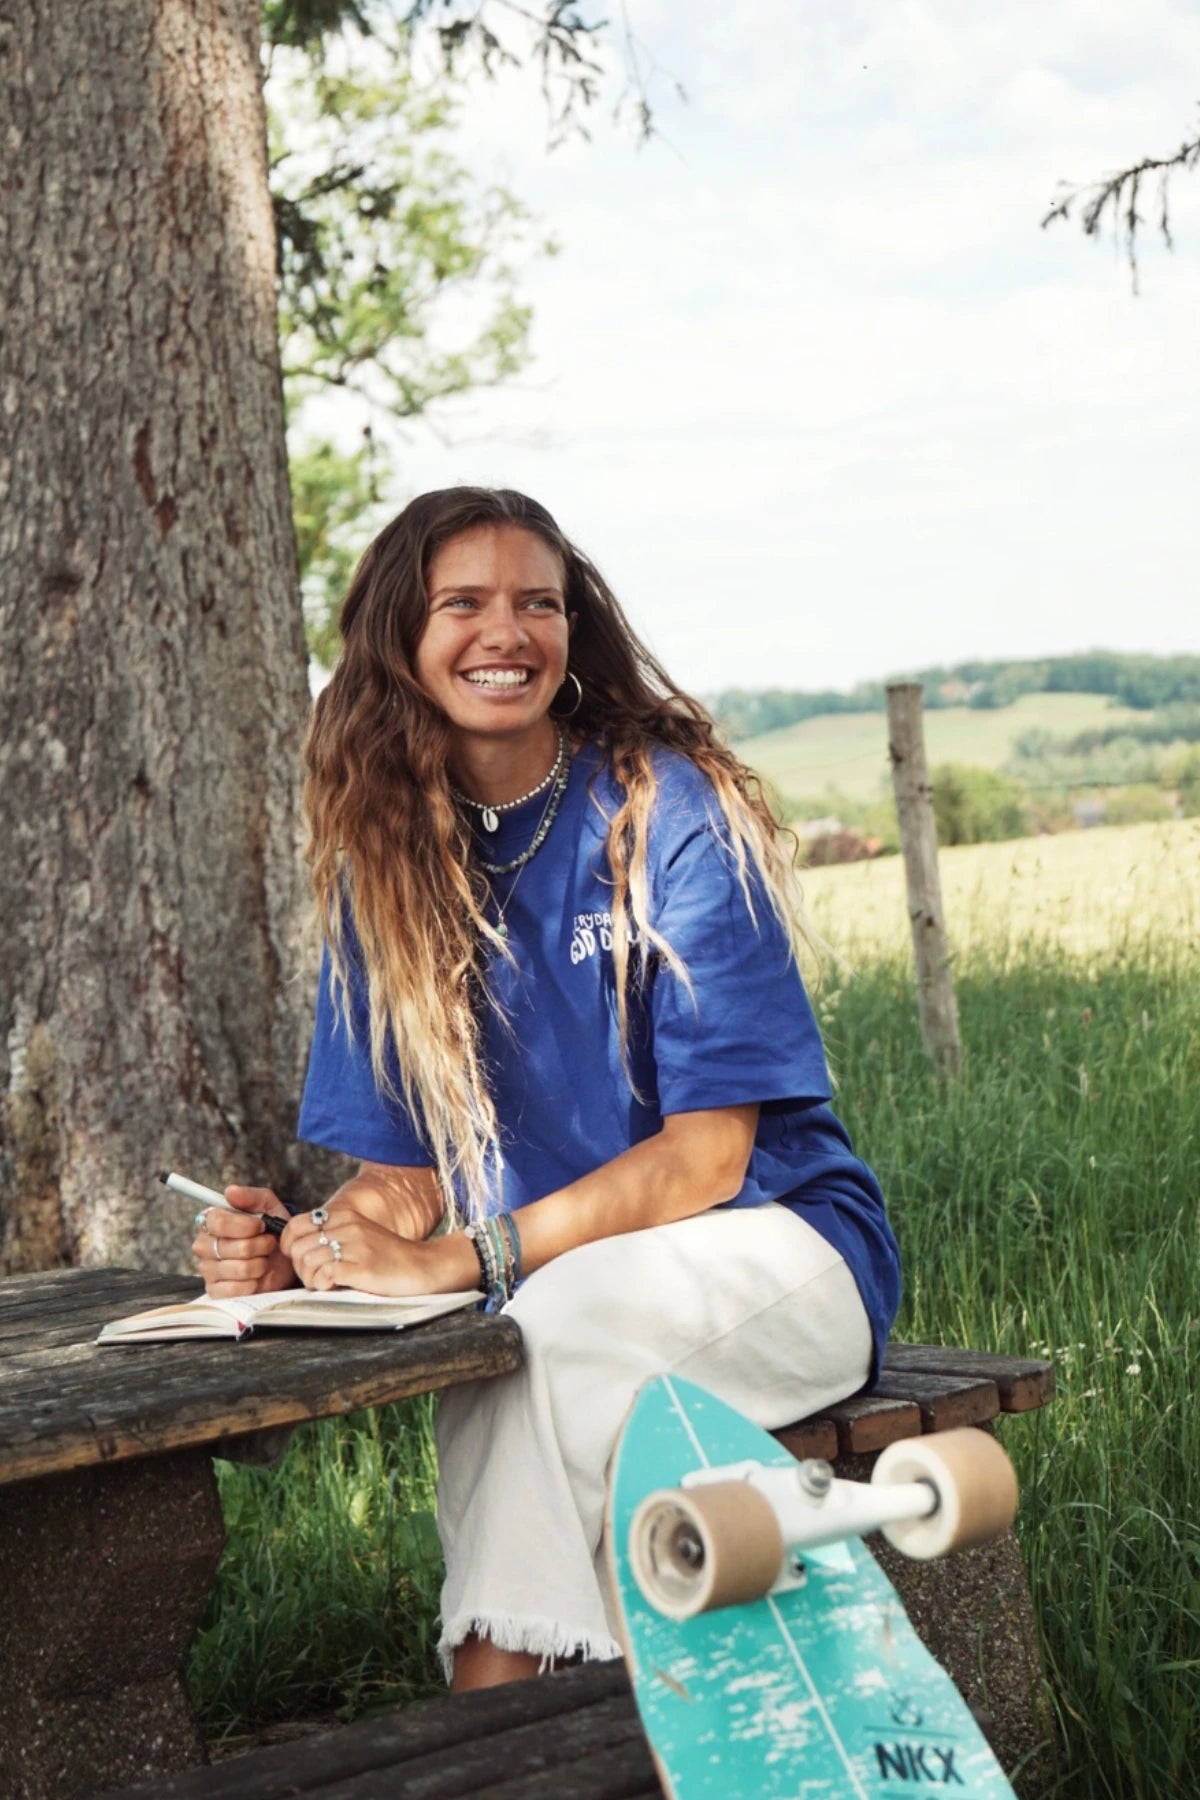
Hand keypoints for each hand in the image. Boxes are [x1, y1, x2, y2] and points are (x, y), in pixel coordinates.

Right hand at [191, 1186, 295, 1298]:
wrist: (285, 1258)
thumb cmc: (272, 1229)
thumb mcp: (268, 1206)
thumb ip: (250, 1196)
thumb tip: (230, 1191)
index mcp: (212, 1221)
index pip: (217, 1222)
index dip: (244, 1225)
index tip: (261, 1225)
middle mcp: (204, 1245)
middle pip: (229, 1247)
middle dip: (258, 1245)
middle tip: (267, 1244)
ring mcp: (207, 1270)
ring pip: (238, 1269)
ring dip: (260, 1264)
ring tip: (263, 1259)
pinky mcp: (215, 1291)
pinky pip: (235, 1290)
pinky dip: (253, 1283)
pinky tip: (256, 1277)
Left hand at [282, 1202, 478, 1296]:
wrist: (423, 1267)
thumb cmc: (388, 1257)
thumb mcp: (358, 1235)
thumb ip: (332, 1236)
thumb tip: (297, 1249)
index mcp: (344, 1216)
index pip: (295, 1225)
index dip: (289, 1246)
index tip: (299, 1260)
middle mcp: (348, 1226)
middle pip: (298, 1248)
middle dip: (300, 1268)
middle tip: (315, 1278)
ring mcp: (356, 1246)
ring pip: (308, 1262)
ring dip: (311, 1280)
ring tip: (326, 1285)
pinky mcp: (363, 1267)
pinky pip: (326, 1275)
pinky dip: (322, 1285)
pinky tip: (334, 1287)